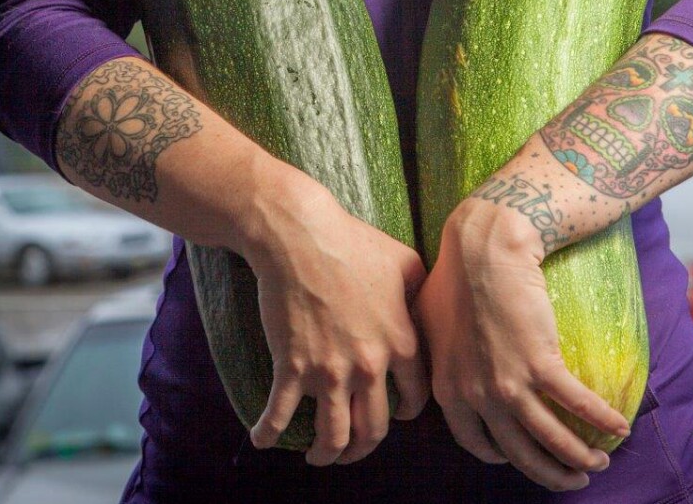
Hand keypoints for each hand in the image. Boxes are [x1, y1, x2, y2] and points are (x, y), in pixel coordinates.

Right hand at [241, 170, 428, 465]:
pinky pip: (280, 415)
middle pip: (374, 429)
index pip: (415, 400)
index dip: (406, 413)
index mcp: (402, 344)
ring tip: (318, 457)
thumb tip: (430, 306)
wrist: (299, 235)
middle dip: (364, 448)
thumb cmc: (353, 243)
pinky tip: (262, 440)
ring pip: (333, 436)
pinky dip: (268, 433)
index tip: (394, 414)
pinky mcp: (292, 367)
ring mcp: (330, 371)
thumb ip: (422, 293)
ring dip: (326, 455)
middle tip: (353, 449)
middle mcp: (370, 367)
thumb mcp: (406, 263)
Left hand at [417, 197, 629, 490]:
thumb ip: (436, 355)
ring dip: (579, 458)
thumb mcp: (428, 326)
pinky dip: (601, 420)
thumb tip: (444, 363)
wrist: (483, 248)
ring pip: (550, 438)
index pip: (475, 442)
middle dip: (548, 473)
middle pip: (518, 452)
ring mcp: (508, 383)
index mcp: (448, 390)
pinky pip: (577, 404)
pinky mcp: (540, 363)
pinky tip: (618, 428)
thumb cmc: (453, 277)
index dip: (501, 455)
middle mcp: (476, 395)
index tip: (518, 456)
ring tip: (599, 463)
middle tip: (571, 478)